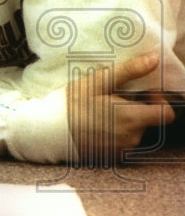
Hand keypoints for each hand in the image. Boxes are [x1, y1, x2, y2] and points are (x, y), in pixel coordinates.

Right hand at [67, 50, 174, 164]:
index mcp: (132, 118)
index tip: (143, 93)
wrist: (48, 131)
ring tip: (100, 110)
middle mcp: (132, 137)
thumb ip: (129, 71)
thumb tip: (154, 59)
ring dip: (125, 119)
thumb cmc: (71, 104)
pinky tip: (96, 123)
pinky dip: (115, 130)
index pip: (167, 114)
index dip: (159, 100)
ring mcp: (122, 149)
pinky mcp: (112, 156)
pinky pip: (123, 140)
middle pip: (149, 120)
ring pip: (135, 129)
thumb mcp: (97, 82)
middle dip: (136, 107)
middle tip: (112, 97)